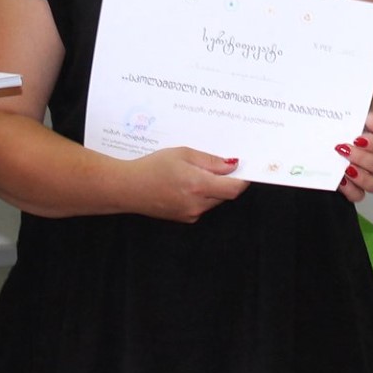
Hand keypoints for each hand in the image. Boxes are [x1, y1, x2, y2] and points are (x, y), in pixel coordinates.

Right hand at [121, 146, 249, 223]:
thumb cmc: (151, 167)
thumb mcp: (182, 154)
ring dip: (213, 188)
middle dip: (225, 180)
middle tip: (216, 165)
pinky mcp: (184, 218)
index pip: (234, 188)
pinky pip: (202, 206)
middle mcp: (197, 203)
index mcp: (198, 185)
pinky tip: (184, 184)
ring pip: (214, 200)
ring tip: (193, 173)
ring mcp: (191, 213)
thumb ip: (210, 161)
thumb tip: (232, 165)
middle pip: (225, 194)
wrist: (127, 188)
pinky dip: (201, 195)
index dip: (243, 179)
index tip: (245, 169)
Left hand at [335, 111, 372, 202]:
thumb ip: (372, 117)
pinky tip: (341, 181)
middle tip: (343, 149)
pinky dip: (350, 190)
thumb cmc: (352, 125)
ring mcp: (371, 176)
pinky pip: (360, 195)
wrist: (338, 135)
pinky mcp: (357, 187)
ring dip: (360, 177)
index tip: (357, 139)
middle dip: (361, 158)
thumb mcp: (361, 115)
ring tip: (345, 168)